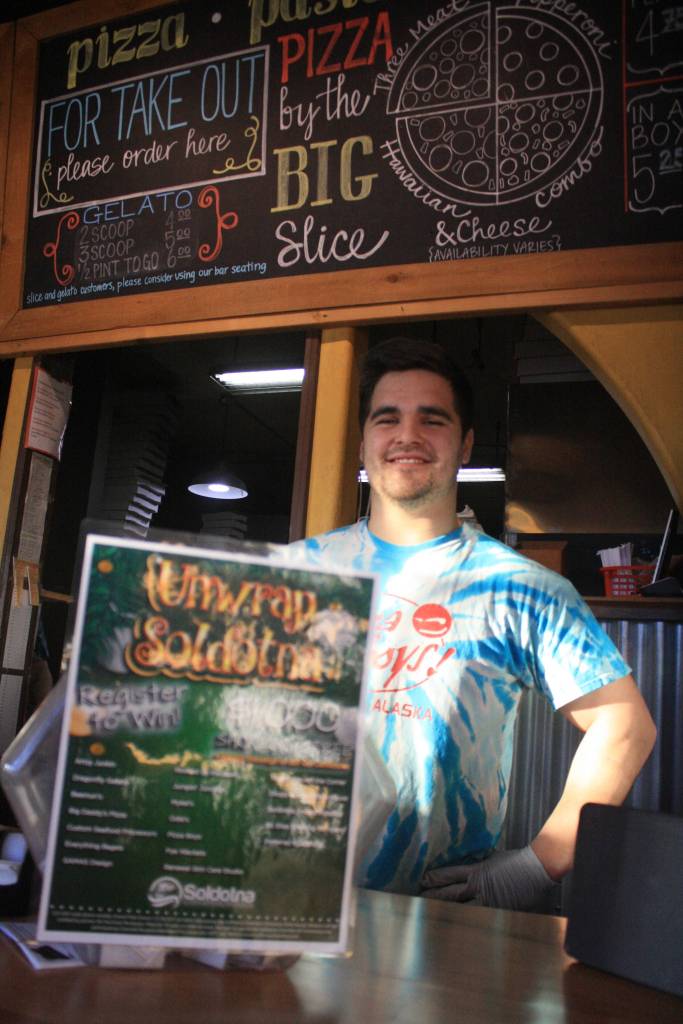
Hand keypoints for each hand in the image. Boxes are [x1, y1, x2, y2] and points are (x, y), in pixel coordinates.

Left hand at [420, 846, 554, 910]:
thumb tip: (470, 867)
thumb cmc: (517, 861)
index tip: (423, 880)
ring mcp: (487, 901)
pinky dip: (467, 923)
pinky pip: (479, 918)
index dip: (436, 878)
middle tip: (418, 900)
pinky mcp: (498, 910)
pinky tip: (457, 930)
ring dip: (446, 913)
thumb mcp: (493, 858)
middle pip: (450, 894)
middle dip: (434, 897)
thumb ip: (479, 863)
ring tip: (431, 918)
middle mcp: (478, 887)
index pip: (450, 875)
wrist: (535, 867)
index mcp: (477, 871)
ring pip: (461, 909)